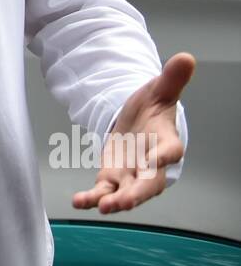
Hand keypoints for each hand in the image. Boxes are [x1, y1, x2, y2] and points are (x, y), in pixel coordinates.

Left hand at [72, 52, 195, 213]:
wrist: (138, 122)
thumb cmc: (152, 109)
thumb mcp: (158, 90)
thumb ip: (171, 79)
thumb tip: (186, 58)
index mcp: (166, 143)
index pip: (170, 151)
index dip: (164, 156)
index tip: (158, 159)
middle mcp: (150, 165)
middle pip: (148, 183)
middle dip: (137, 193)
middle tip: (126, 201)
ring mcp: (130, 175)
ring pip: (125, 193)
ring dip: (114, 201)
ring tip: (102, 207)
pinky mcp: (111, 178)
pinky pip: (103, 191)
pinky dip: (91, 198)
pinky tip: (79, 202)